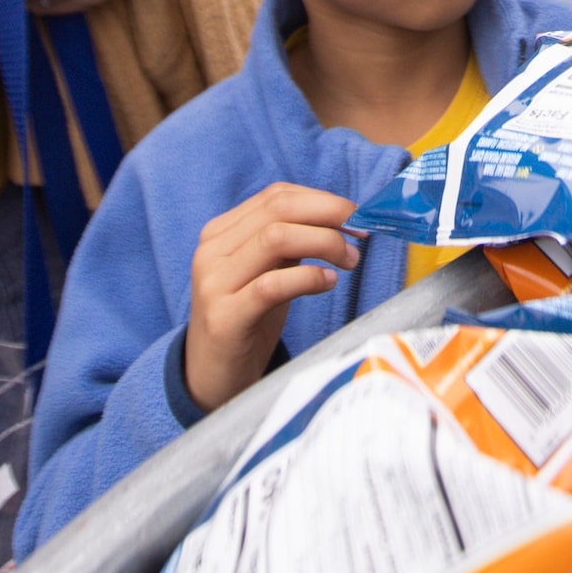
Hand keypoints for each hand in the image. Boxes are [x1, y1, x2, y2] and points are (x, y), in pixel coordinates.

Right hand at [182, 182, 360, 410]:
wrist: (210, 376)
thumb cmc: (247, 320)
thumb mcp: (266, 271)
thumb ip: (291, 242)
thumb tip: (342, 219)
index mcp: (221, 232)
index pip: (276, 196)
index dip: (323, 200)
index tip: (356, 216)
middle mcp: (212, 251)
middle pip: (278, 209)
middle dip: (329, 214)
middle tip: (361, 234)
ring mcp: (214, 283)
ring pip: (275, 238)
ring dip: (324, 242)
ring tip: (349, 261)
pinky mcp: (224, 318)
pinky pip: (271, 285)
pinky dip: (307, 278)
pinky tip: (327, 282)